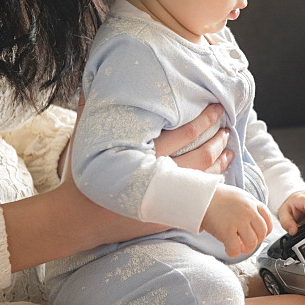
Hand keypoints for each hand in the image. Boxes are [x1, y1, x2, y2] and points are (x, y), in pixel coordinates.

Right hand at [60, 101, 231, 246]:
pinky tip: (217, 179)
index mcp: (143, 151)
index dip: (206, 119)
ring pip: (203, 178)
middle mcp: (157, 174)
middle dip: (219, 140)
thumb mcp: (81, 140)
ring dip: (219, 163)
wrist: (75, 219)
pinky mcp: (163, 216)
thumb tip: (88, 86)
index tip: (218, 108)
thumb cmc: (78, 177)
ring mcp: (162, 198)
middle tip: (228, 129)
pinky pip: (195, 201)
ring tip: (229, 151)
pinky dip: (210, 189)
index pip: (186, 132)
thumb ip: (88, 110)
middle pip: (201, 155)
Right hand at [201, 184, 274, 257]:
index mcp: (252, 202)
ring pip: (252, 243)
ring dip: (246, 249)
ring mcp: (238, 221)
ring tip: (239, 247)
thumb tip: (252, 219)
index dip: (265, 231)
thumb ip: (248, 206)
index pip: (267, 220)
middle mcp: (248, 212)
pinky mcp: (227, 231)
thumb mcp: (239, 195)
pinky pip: (236, 248)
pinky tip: (228, 249)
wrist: (202, 196)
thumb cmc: (217, 196)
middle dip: (256, 241)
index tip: (259, 235)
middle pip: (261, 233)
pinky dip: (233, 252)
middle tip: (247, 243)